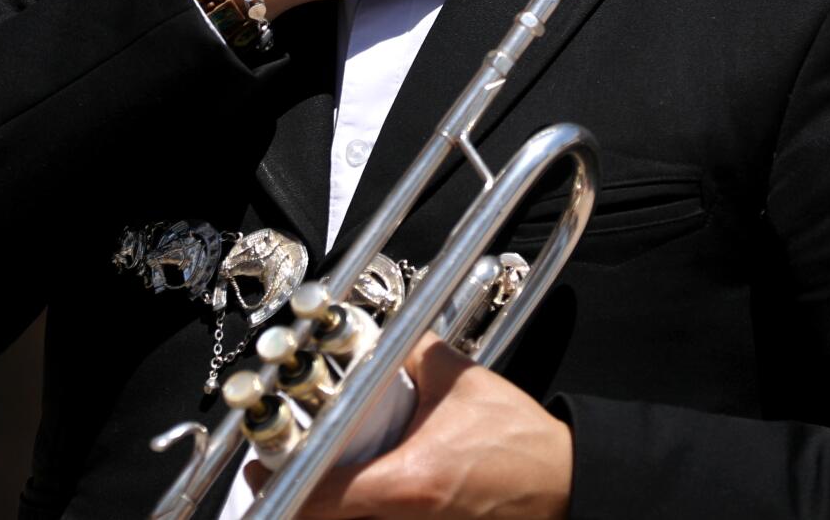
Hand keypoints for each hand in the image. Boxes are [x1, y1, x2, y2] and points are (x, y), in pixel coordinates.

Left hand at [243, 334, 573, 517]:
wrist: (566, 485)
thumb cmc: (521, 444)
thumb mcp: (462, 383)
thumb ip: (416, 349)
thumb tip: (389, 327)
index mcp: (407, 482)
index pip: (320, 495)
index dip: (281, 485)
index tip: (264, 467)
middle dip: (298, 501)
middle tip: (281, 474)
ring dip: (329, 509)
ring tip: (316, 481)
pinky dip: (360, 514)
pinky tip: (355, 494)